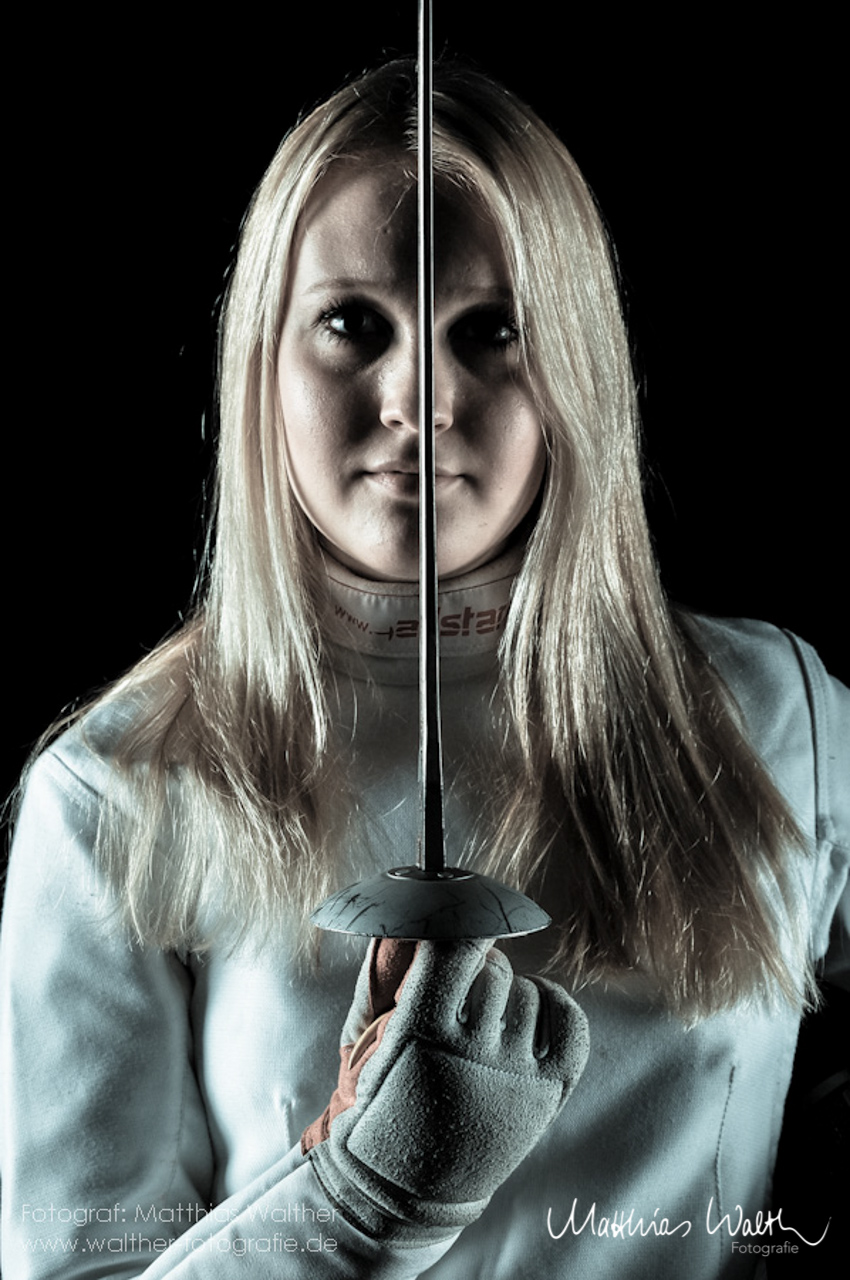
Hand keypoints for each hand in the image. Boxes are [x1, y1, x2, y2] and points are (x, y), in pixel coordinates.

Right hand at [304, 938, 588, 1242]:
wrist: (407, 1191)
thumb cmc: (384, 1108)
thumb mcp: (371, 1045)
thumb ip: (400, 983)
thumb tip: (436, 924)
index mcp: (423, 1036)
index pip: (455, 949)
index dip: (459, 922)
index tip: (457, 915)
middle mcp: (474, 1053)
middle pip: (492, 969)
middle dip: (477, 967)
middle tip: (461, 985)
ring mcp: (515, 1076)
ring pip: (526, 992)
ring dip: (507, 991)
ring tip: (486, 1014)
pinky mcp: (548, 1095)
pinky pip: (569, 1022)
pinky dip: (554, 1003)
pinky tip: (534, 1006)